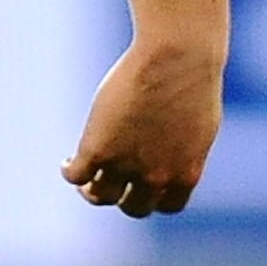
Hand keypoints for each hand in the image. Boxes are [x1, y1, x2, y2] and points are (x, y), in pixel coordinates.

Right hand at [62, 41, 223, 216]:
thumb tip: (172, 153)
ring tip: (86, 174)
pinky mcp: (97, 148)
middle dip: (123, 197)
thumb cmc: (192, 79)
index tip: (144, 184)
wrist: (177, 58)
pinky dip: (69, 171)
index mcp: (186, 173)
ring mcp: (125, 164)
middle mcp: (157, 176)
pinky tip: (67, 160)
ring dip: (91, 190)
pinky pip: (75, 175)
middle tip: (111, 181)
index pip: (168, 205)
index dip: (154, 197)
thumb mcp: (199, 123)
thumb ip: (186, 148)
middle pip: (133, 207)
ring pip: (100, 196)